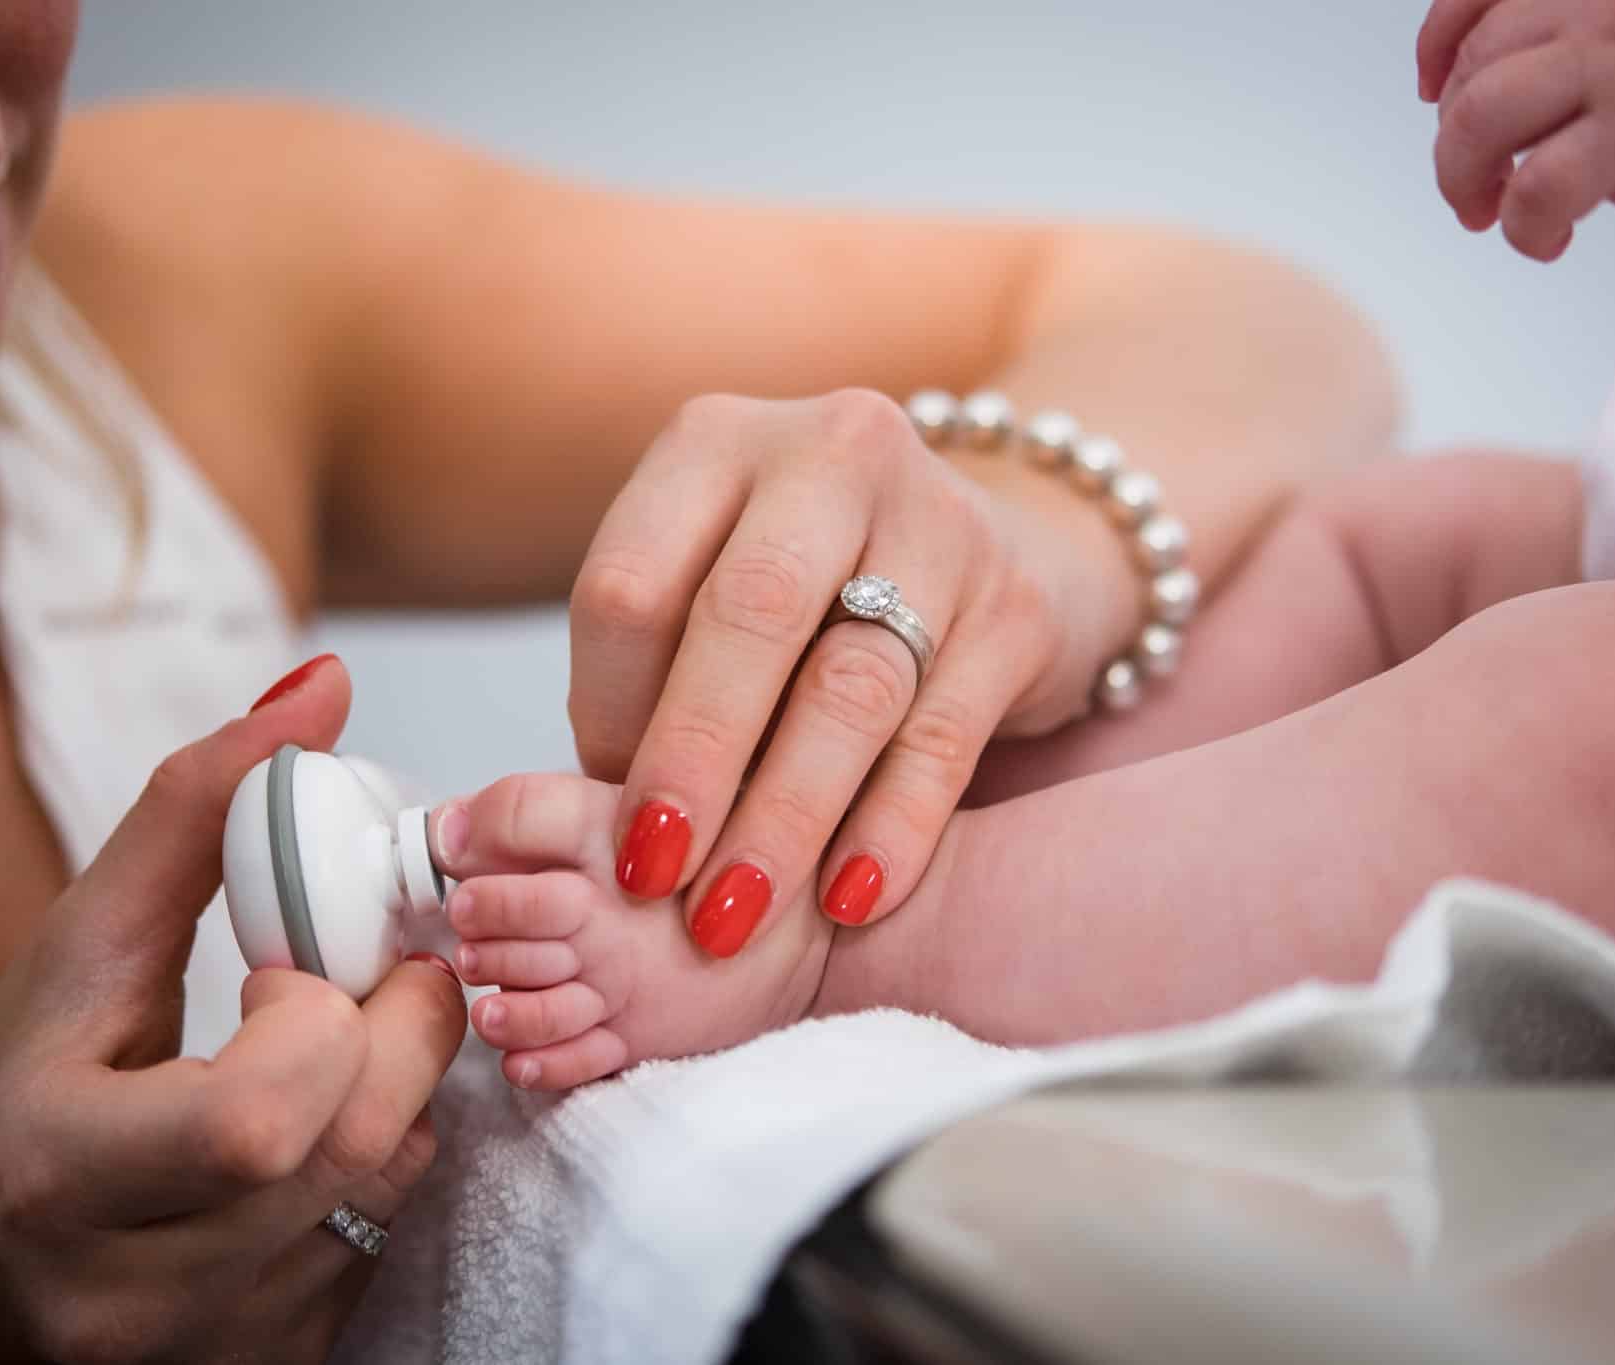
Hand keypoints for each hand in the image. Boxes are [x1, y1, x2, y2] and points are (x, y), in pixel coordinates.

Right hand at [0, 658, 467, 1363]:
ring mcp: (211, 1340)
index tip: (293, 971)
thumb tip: (322, 690)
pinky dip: (379, 1168)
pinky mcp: (274, 1364)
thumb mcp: (73, 953)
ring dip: (398, 1094)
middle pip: (356, 1147)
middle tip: (371, 985)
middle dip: (401, 1034)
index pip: (260, 1117)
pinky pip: (389, 1240)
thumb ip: (193, 815)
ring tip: (332, 1059)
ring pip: (394, 1188)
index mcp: (58, 1172)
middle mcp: (133, 1287)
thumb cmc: (12, 1102)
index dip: (319, 1020)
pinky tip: (314, 1146)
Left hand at [567, 389, 1125, 955]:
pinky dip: (889, 828)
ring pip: (849, 685)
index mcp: (715, 443)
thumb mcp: (712, 589)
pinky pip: (941, 737)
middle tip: (654, 878)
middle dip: (694, 760)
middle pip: (747, 614)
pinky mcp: (1015, 607)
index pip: (632, 583)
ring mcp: (940, 520)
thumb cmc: (810, 597)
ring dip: (784, 815)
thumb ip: (656, 679)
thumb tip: (600, 827)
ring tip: (734, 914)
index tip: (608, 815)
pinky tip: (848, 900)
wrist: (1000, 554)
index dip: (608, 713)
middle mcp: (830, 455)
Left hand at [1419, 0, 1614, 259]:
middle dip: (1453, 135)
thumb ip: (1569, 31)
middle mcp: (1595, 5)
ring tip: (1486, 208)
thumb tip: (1476, 86)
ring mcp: (1614, 68)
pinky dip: (1524, 224)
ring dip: (1462, 176)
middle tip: (1475, 180)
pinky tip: (1548, 237)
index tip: (1433, 90)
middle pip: (1473, 66)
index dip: (1439, 47)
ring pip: (1482, 116)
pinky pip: (1540, 186)